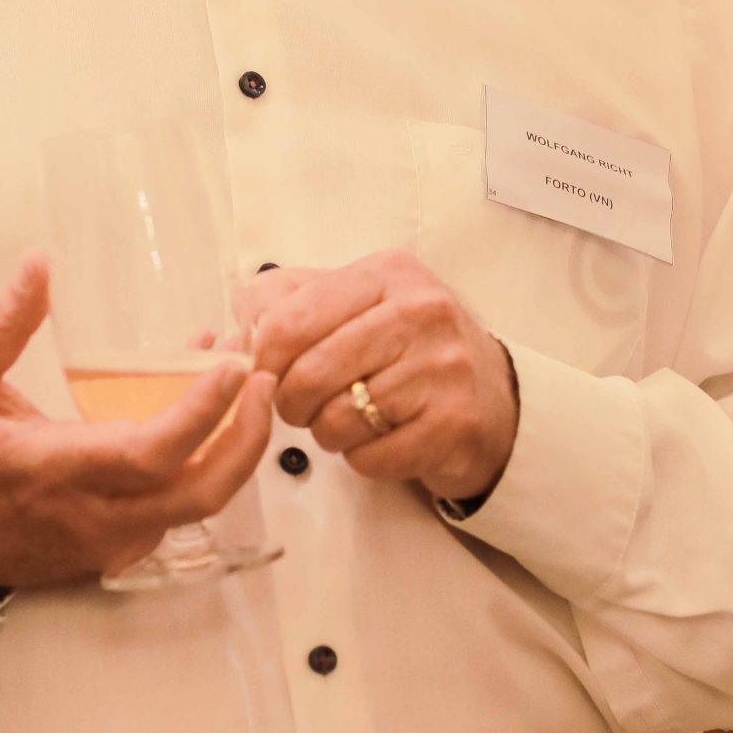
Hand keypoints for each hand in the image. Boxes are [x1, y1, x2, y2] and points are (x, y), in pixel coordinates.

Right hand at [0, 255, 275, 594]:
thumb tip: (40, 263)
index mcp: (57, 470)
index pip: (152, 453)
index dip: (202, 412)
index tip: (232, 365)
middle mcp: (97, 516)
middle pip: (203, 490)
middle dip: (248, 434)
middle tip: (262, 374)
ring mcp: (115, 540)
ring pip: (201, 503)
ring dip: (235, 447)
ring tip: (246, 386)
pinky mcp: (124, 548)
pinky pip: (181, 507)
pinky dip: (207, 462)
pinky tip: (209, 412)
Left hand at [242, 252, 518, 504]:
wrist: (492, 396)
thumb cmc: (405, 347)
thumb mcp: (355, 302)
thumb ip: (289, 301)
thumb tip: (240, 333)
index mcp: (387, 273)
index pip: (289, 321)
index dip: (262, 360)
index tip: (266, 375)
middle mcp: (421, 311)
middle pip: (307, 374)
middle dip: (290, 403)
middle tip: (302, 406)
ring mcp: (443, 368)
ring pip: (335, 421)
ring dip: (328, 433)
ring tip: (349, 420)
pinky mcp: (454, 423)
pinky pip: (370, 458)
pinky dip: (363, 459)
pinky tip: (381, 440)